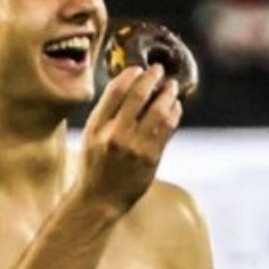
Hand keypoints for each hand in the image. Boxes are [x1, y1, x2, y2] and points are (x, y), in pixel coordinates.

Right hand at [77, 64, 181, 214]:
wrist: (100, 200)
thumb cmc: (95, 167)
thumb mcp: (91, 138)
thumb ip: (106, 116)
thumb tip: (127, 90)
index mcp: (97, 126)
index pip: (115, 91)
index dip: (130, 76)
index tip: (138, 68)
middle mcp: (115, 134)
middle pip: (137, 97)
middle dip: (151, 79)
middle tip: (159, 69)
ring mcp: (134, 147)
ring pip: (157, 111)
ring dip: (167, 94)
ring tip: (172, 86)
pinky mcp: (151, 158)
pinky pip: (167, 129)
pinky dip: (173, 114)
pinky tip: (176, 106)